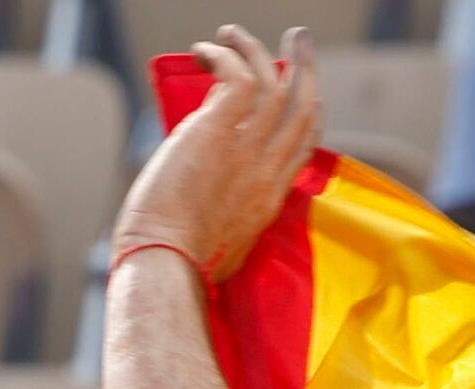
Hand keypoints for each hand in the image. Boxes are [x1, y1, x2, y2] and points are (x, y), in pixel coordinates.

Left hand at [114, 25, 322, 283]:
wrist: (164, 265)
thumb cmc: (177, 268)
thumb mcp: (222, 244)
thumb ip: (226, 214)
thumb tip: (208, 194)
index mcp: (270, 199)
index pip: (303, 147)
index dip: (309, 116)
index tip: (309, 96)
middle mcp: (268, 171)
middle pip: (304, 107)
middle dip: (305, 69)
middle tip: (299, 42)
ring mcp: (248, 149)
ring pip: (275, 83)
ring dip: (258, 50)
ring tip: (236, 32)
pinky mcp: (219, 130)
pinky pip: (237, 75)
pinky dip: (225, 56)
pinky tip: (204, 51)